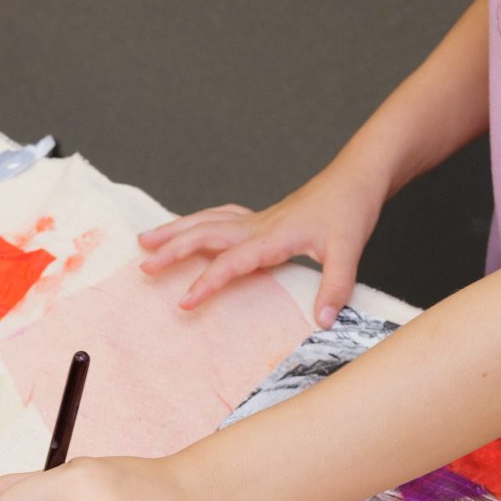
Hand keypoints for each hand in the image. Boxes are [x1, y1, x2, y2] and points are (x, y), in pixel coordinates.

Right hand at [136, 161, 388, 327]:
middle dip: (172, 250)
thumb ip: (335, 288)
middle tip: (144, 266)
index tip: (184, 303)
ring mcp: (257, 219)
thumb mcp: (349, 251)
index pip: (231, 262)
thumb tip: (323, 322)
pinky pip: (220, 217)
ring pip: (206, 221)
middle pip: (204, 234)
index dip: (206, 282)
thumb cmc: (350, 209)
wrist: (356, 177)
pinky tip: (188, 227)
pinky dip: (198, 222)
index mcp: (272, 236)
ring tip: (145, 240)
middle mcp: (257, 225)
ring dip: (175, 230)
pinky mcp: (261, 218)